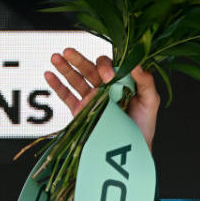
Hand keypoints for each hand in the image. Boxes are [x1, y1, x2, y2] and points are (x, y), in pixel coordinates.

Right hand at [44, 48, 159, 150]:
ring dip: (65, 68)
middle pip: (88, 69)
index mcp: (120, 82)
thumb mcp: (151, 101)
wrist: (131, 149)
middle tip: (68, 51)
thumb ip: (146, 82)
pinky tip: (49, 75)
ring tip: (55, 57)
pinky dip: (57, 85)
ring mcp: (91, 99)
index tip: (106, 74)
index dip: (105, 66)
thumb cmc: (143, 125)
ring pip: (76, 80)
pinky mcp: (80, 111)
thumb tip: (135, 64)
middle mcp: (104, 88)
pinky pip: (66, 96)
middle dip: (78, 60)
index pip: (109, 67)